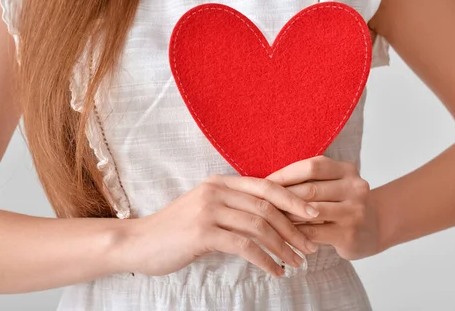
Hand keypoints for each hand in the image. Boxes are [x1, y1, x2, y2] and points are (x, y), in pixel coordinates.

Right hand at [125, 174, 319, 276]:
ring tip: (297, 263)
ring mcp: (209, 210)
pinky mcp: (203, 232)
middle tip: (310, 247)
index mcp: (220, 182)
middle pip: (267, 206)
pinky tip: (275, 271)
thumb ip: (233, 207)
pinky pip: (244, 246)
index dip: (294, 200)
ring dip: (283, 247)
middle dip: (294, 228)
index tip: (315, 215)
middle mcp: (216, 190)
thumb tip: (269, 219)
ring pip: (259, 226)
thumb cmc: (176, 229)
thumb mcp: (206, 209)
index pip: (267, 186)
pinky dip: (265, 260)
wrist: (139, 242)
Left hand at [266, 156, 381, 259]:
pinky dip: (294, 233)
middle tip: (259, 202)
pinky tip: (281, 234)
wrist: (377, 227)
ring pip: (309, 211)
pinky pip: (313, 232)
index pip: (311, 167)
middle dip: (281, 196)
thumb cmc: (343, 202)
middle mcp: (355, 187)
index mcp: (347, 169)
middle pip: (309, 189)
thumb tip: (266, 182)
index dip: (285, 174)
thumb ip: (309, 179)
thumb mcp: (334, 183)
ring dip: (285, 215)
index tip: (263, 182)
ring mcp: (355, 211)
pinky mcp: (350, 234)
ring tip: (266, 217)